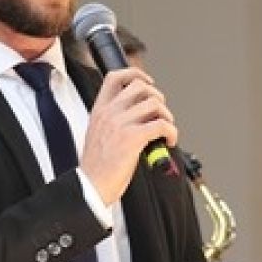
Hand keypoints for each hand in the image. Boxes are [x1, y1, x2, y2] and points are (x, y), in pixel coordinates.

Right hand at [80, 66, 176, 204]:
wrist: (90, 186)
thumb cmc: (96, 167)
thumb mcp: (97, 135)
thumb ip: (114, 121)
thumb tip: (140, 116)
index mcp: (99, 111)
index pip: (115, 77)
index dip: (136, 74)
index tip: (148, 83)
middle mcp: (109, 113)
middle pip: (141, 86)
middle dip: (157, 97)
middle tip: (160, 113)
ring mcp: (120, 124)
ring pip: (155, 103)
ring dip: (167, 116)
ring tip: (165, 130)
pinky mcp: (133, 138)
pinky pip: (162, 125)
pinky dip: (171, 132)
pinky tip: (168, 141)